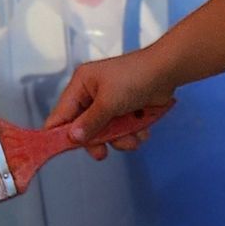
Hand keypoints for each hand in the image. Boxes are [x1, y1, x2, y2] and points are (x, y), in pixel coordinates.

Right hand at [41, 50, 176, 158]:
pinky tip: (142, 130)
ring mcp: (110, 102)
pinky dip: (132, 133)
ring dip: (120, 138)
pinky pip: (122, 130)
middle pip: (84, 127)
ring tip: (133, 137)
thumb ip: (90, 122)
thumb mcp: (108, 102)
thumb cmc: (134, 79)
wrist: (168, 72)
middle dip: (97, 140)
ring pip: (106, 132)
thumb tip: (73, 138)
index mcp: (81, 85)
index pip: (61, 113)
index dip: (58, 133)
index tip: (57, 151)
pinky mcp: (126, 110)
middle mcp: (93, 94)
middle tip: (101, 153)